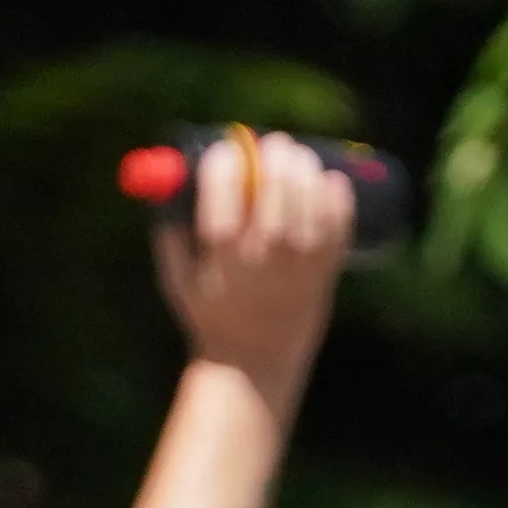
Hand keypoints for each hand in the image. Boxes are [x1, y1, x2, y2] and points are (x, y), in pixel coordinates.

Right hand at [153, 127, 358, 405]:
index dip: (225, 167)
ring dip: (308, 172)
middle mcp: (262, 261)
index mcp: (221, 260)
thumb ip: (170, 234)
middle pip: (275, 196)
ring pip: (309, 207)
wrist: (254, 363)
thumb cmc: (211, 315)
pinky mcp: (323, 275)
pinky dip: (339, 201)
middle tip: (274, 144)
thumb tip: (168, 182)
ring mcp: (297, 268)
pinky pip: (337, 230)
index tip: (225, 150)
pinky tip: (333, 181)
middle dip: (275, 160)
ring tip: (302, 159)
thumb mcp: (177, 280)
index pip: (222, 202)